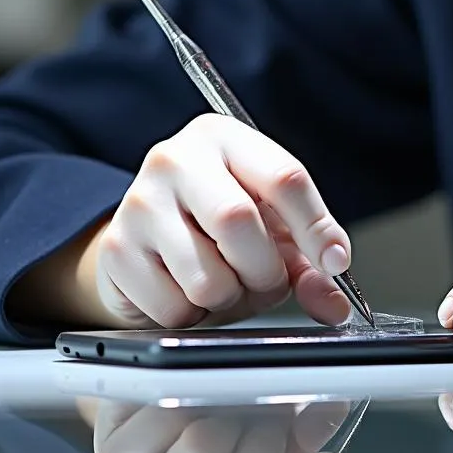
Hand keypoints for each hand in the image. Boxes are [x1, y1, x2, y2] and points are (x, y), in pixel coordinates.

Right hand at [89, 114, 352, 328]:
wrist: (147, 237)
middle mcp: (176, 159)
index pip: (284, 178)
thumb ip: (308, 259)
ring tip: (226, 282)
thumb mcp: (270, 225)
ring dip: (231, 297)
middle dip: (266, 270)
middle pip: (239, 222)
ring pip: (207, 277)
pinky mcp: (116, 250)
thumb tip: (336, 306)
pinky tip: (187, 291)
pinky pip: (174, 308)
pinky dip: (194, 315)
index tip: (334, 262)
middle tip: (268, 280)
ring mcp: (139, 203)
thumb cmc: (217, 221)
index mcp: (224, 137)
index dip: (317, 228)